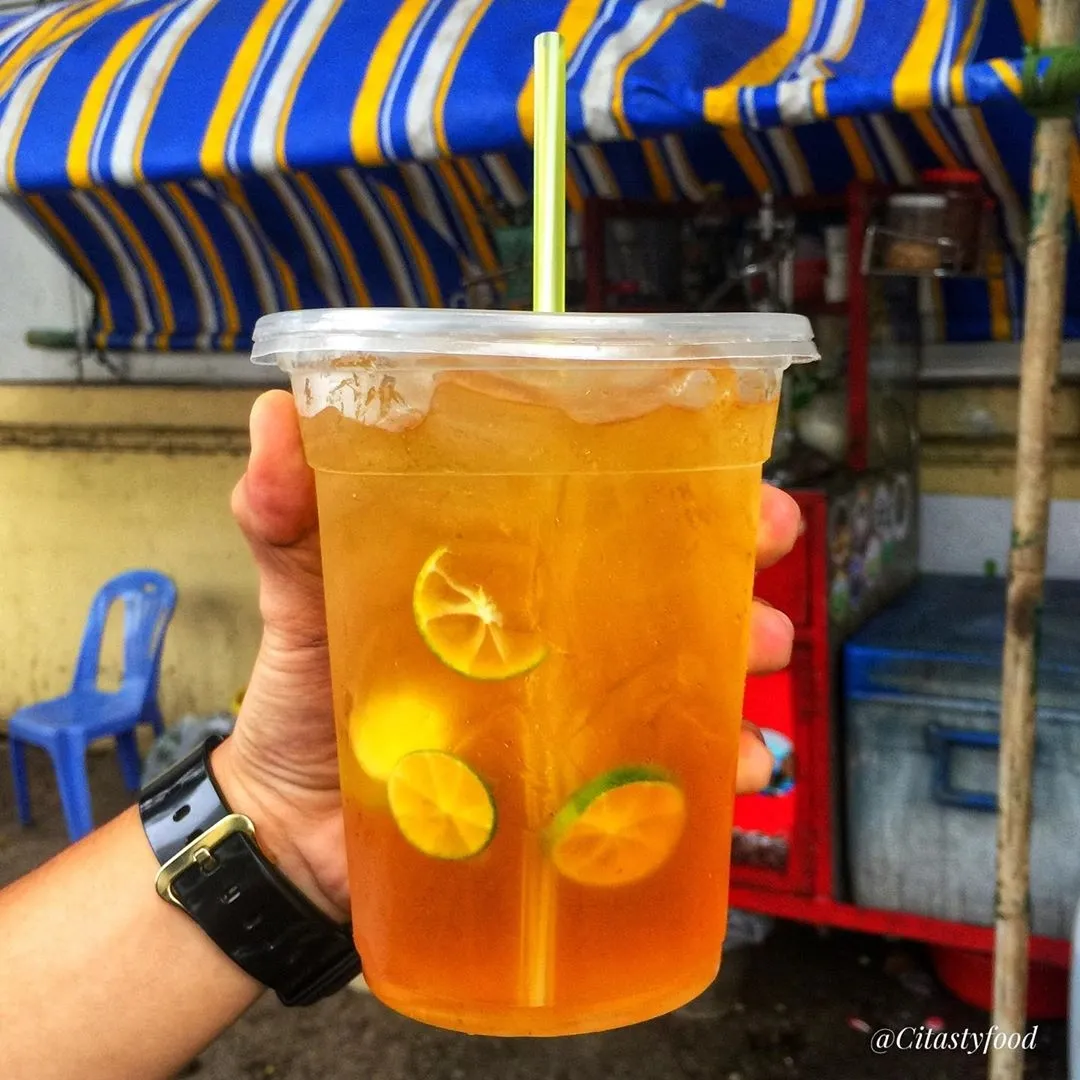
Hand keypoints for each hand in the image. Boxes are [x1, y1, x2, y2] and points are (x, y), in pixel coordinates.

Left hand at [215, 391, 799, 920]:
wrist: (293, 831)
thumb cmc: (304, 697)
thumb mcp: (296, 594)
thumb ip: (285, 515)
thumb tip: (276, 414)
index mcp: (503, 565)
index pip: (597, 502)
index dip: (667, 474)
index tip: (719, 461)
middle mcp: (553, 627)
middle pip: (665, 575)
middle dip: (731, 551)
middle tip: (766, 543)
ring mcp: (573, 707)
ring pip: (686, 665)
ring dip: (742, 652)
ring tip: (764, 651)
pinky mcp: (579, 785)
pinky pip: (666, 771)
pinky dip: (714, 766)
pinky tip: (738, 766)